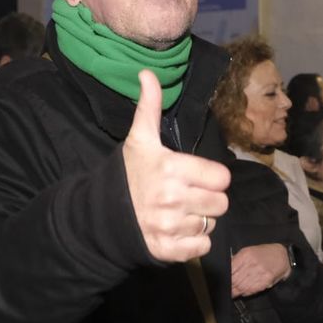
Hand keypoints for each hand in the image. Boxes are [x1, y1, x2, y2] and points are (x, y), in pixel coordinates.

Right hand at [123, 70, 230, 262]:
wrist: (101, 215)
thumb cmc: (127, 175)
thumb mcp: (139, 140)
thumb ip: (149, 107)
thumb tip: (148, 73)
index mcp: (171, 169)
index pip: (222, 178)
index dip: (212, 177)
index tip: (196, 177)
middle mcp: (172, 199)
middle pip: (221, 203)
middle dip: (208, 199)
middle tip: (189, 195)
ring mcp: (170, 227)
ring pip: (211, 225)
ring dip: (200, 220)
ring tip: (180, 212)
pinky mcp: (168, 250)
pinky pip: (202, 247)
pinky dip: (194, 242)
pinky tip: (178, 230)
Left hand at [230, 244, 291, 296]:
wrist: (283, 255)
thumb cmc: (264, 253)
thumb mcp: (249, 251)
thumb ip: (237, 260)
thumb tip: (227, 269)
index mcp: (246, 255)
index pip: (231, 269)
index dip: (226, 278)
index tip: (223, 282)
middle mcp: (252, 263)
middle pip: (236, 279)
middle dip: (230, 286)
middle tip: (226, 290)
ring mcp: (260, 272)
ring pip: (242, 286)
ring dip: (236, 291)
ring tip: (233, 294)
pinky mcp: (266, 280)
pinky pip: (252, 289)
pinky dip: (246, 292)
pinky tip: (242, 293)